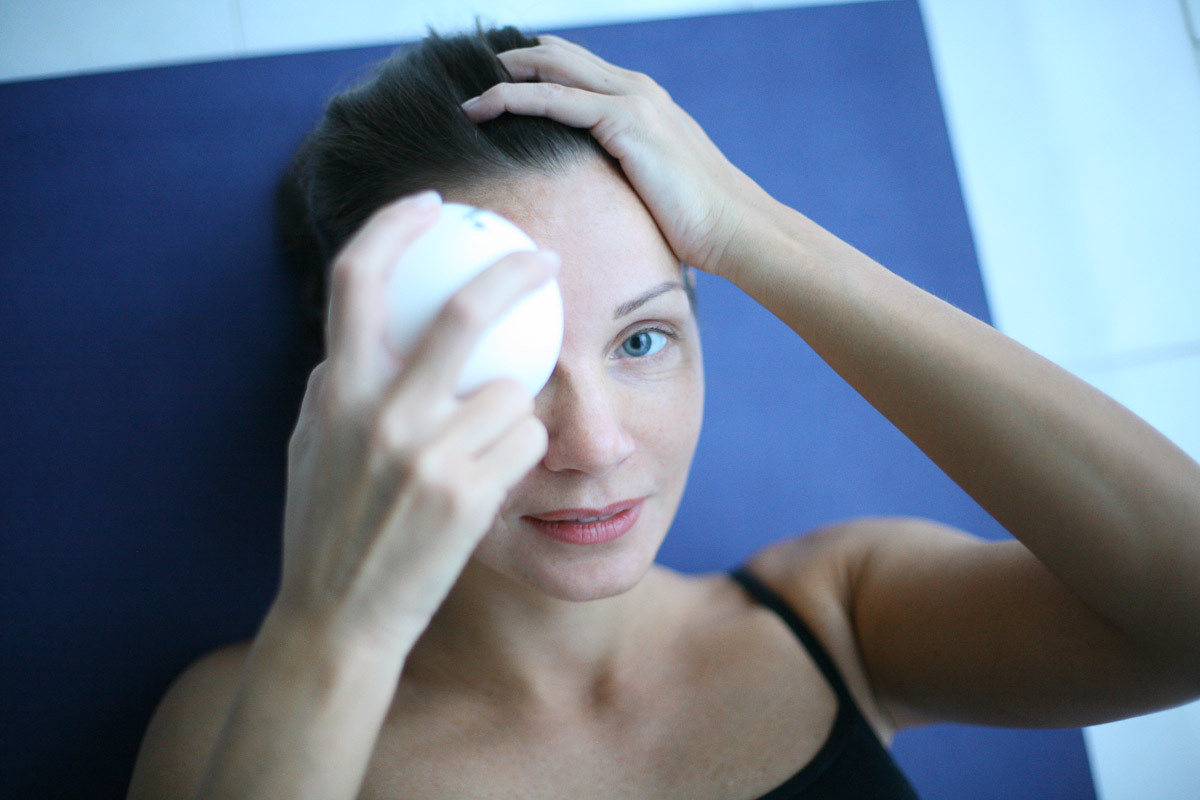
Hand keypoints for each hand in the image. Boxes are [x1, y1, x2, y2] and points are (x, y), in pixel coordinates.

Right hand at [276, 191, 556, 652]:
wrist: (340, 617)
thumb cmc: (326, 526)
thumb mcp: (312, 444)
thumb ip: (337, 384)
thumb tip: (369, 333)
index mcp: (335, 389)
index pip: (358, 276)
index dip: (396, 225)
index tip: (434, 203)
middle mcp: (378, 413)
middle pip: (463, 312)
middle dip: (516, 271)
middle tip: (546, 257)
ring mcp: (426, 456)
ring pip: (512, 390)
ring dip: (516, 404)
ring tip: (491, 442)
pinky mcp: (468, 496)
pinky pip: (524, 441)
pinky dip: (522, 447)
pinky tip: (498, 476)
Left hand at [462, 35, 774, 279]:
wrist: (736, 229)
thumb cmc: (698, 224)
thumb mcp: (652, 188)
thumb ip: (621, 177)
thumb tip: (590, 203)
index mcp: (643, 102)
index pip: (579, 70)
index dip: (537, 69)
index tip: (499, 82)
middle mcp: (637, 90)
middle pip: (560, 57)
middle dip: (514, 61)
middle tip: (475, 76)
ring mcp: (632, 100)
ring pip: (552, 69)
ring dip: (505, 76)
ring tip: (468, 93)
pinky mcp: (625, 121)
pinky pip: (554, 100)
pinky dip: (513, 99)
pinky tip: (482, 107)